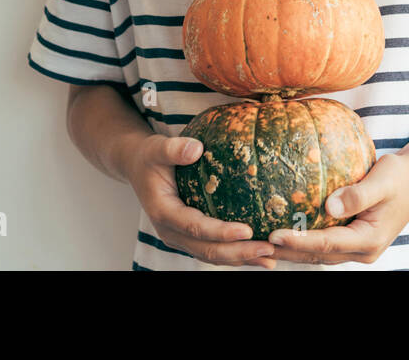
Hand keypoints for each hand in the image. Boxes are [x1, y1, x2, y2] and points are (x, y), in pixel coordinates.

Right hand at [124, 134, 278, 268]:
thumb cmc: (151, 157)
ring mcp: (180, 238)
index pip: (195, 227)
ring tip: (270, 259)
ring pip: (211, 255)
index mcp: (163, 212)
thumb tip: (196, 148)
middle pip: (206, 250)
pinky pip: (213, 251)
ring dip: (241, 259)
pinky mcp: (189, 238)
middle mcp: (170, 232)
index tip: (247, 230)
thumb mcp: (157, 148)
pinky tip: (259, 255)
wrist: (138, 168)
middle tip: (268, 249)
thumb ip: (174, 149)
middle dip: (238, 252)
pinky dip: (235, 255)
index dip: (220, 232)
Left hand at [267, 153, 408, 264]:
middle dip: (288, 252)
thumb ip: (359, 194)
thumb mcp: (384, 179)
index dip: (299, 241)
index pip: (326, 243)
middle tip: (257, 245)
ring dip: (292, 251)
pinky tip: (285, 233)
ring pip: (319, 255)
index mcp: (369, 240)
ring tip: (262, 245)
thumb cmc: (400, 175)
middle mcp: (363, 251)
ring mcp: (359, 249)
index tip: (273, 234)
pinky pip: (325, 245)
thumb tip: (330, 205)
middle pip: (318, 255)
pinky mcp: (354, 241)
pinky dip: (304, 242)